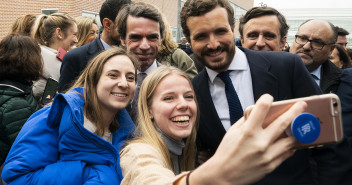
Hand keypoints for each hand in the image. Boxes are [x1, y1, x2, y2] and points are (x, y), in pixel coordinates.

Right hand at [190, 94, 306, 184]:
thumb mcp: (232, 132)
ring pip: (290, 140)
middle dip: (295, 111)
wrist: (224, 175)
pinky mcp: (271, 165)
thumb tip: (257, 111)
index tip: (269, 97)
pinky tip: (290, 142)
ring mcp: (267, 155)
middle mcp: (259, 142)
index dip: (267, 99)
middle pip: (283, 122)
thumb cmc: (226, 152)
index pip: (261, 108)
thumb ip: (246, 121)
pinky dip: (289, 146)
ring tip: (300, 125)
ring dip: (296, 131)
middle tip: (302, 105)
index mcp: (248, 131)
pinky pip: (286, 153)